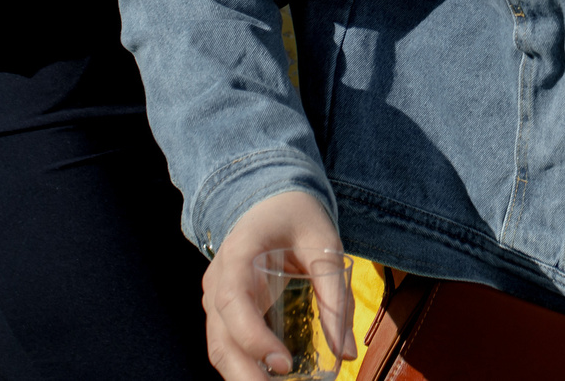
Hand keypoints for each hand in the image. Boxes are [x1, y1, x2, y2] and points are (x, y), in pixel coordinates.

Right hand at [205, 189, 351, 378]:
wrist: (271, 201)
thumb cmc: (297, 217)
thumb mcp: (324, 244)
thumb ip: (335, 295)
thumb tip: (348, 353)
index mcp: (238, 253)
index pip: (233, 300)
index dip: (252, 336)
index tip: (283, 362)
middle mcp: (218, 279)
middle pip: (220, 336)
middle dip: (244, 373)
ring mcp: (217, 297)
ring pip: (218, 348)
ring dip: (241, 377)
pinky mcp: (225, 312)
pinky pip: (227, 346)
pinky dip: (243, 369)